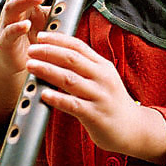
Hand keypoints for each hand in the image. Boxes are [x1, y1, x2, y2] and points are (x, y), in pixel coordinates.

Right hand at [0, 0, 63, 74]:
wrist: (21, 62)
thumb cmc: (35, 37)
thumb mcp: (49, 18)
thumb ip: (58, 6)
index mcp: (25, 0)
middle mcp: (14, 8)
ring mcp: (8, 23)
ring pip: (12, 6)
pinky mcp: (6, 41)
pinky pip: (9, 31)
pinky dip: (17, 27)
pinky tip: (27, 25)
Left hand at [27, 31, 165, 163]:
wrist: (134, 128)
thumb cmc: (111, 102)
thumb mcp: (103, 78)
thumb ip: (86, 66)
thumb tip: (58, 53)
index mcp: (103, 66)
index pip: (78, 46)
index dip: (58, 39)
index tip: (40, 36)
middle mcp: (102, 78)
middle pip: (72, 59)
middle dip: (49, 52)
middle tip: (31, 50)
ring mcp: (100, 96)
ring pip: (70, 79)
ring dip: (48, 70)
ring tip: (31, 66)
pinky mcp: (96, 115)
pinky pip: (73, 105)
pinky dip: (57, 98)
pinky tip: (44, 94)